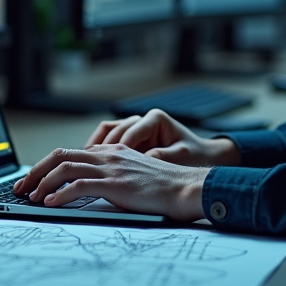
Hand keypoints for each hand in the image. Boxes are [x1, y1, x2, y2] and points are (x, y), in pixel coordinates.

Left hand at [11, 144, 209, 220]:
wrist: (186, 188)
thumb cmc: (164, 187)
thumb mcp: (133, 175)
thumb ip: (111, 176)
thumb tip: (86, 190)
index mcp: (111, 151)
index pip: (69, 153)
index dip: (45, 166)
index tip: (32, 181)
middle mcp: (108, 155)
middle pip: (60, 156)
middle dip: (35, 172)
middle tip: (21, 189)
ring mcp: (111, 168)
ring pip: (65, 168)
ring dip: (42, 183)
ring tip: (30, 198)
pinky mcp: (116, 184)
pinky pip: (79, 186)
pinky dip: (59, 194)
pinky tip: (50, 204)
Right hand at [82, 108, 241, 166]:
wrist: (203, 157)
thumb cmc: (195, 156)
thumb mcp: (181, 157)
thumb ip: (160, 157)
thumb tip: (142, 160)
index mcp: (156, 119)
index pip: (129, 134)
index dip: (115, 152)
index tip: (107, 167)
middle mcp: (143, 119)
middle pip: (112, 130)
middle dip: (99, 149)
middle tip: (85, 165)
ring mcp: (136, 127)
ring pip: (107, 132)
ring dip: (93, 148)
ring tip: (82, 163)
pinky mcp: (132, 139)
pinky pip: (109, 140)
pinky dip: (99, 150)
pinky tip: (91, 163)